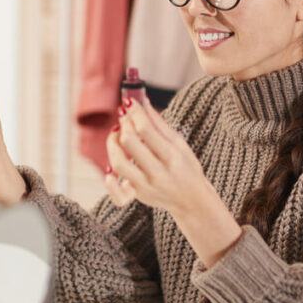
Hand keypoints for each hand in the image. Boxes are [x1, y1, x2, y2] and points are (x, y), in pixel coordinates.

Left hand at [103, 96, 218, 217]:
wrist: (192, 201)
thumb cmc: (187, 168)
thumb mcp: (180, 144)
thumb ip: (159, 124)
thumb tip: (143, 101)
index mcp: (172, 157)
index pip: (146, 129)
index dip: (134, 112)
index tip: (129, 101)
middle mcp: (158, 173)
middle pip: (130, 143)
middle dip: (124, 124)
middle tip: (124, 116)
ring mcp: (146, 186)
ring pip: (118, 163)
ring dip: (113, 144)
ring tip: (116, 134)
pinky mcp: (137, 196)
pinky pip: (117, 193)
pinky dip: (109, 181)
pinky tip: (110, 167)